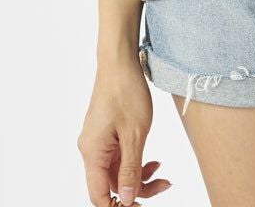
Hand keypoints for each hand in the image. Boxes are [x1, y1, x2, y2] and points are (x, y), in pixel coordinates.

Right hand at [77, 63, 172, 205]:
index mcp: (93, 153)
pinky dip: (135, 161)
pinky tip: (152, 159)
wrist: (120, 61)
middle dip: (138, 190)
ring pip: (116, 172)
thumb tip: (128, 198)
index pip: (99, 196)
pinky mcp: (105, 133)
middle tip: (163, 185)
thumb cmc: (126, 92)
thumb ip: (131, 170)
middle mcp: (91, 150)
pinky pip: (118, 157)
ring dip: (138, 175)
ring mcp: (97, 141)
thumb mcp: (135, 135)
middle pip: (110, 185)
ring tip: (160, 172)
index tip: (143, 206)